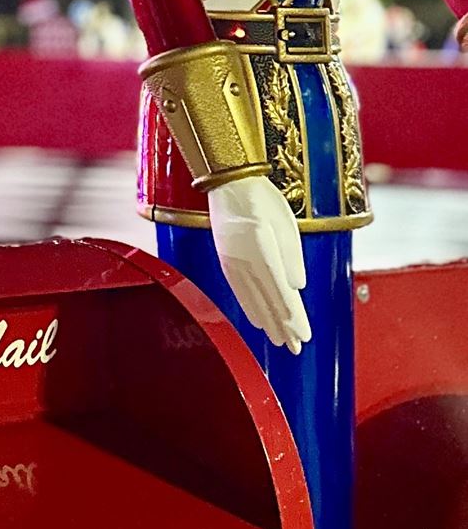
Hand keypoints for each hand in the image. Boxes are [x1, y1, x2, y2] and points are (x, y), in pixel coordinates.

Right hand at [208, 175, 309, 352]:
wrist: (228, 181)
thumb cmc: (261, 196)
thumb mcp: (286, 222)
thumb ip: (292, 257)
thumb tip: (297, 287)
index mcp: (261, 246)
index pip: (280, 290)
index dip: (293, 316)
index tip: (304, 334)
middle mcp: (242, 257)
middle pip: (266, 299)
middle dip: (282, 326)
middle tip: (296, 348)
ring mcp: (230, 260)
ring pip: (250, 298)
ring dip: (266, 321)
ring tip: (278, 340)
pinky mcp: (224, 260)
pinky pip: (237, 290)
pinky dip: (249, 307)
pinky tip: (257, 319)